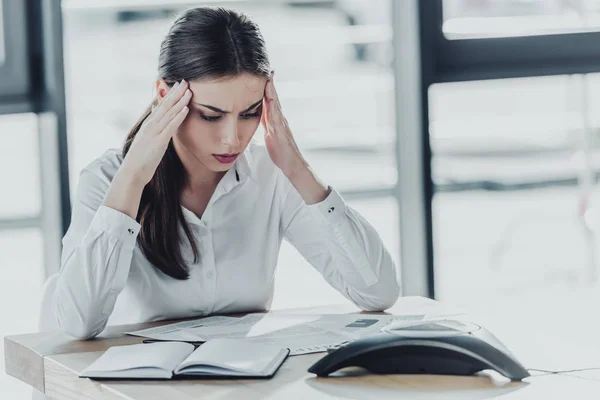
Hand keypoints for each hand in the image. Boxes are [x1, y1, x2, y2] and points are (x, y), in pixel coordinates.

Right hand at [122, 80, 190, 185]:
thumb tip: (156, 120)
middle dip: (176, 93)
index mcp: (148, 124)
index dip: (170, 95)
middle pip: (165, 105)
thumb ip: (152, 130)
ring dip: (180, 101)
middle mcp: (150, 125)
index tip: (178, 85)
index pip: (160, 106)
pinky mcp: (159, 141)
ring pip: (169, 113)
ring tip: (189, 91)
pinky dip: (178, 117)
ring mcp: (154, 132)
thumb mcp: (146, 140)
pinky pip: (171, 126)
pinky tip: (186, 109)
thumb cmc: (140, 159)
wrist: (132, 172)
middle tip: (185, 81)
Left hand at [262, 72, 328, 204]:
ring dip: (272, 91)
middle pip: (274, 98)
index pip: (269, 101)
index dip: (266, 88)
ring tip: (268, 78)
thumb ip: (266, 124)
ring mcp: (282, 124)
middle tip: (268, 69)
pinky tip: (270, 98)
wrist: (292, 165)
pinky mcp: (281, 131)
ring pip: (276, 104)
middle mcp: (280, 119)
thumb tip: (259, 115)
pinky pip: (277, 116)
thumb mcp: (269, 134)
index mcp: (275, 120)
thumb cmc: (281, 152)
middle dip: (270, 84)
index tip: (262, 75)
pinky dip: (274, 106)